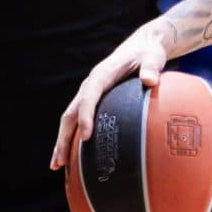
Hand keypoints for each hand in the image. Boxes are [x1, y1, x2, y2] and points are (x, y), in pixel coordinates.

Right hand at [51, 20, 173, 171]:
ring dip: (62, 142)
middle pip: (71, 113)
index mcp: (102, 74)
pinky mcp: (94, 100)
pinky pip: (79, 120)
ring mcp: (89, 93)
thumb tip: (150, 80)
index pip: (89, 97)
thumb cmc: (150, 52)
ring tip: (57, 166)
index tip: (87, 137)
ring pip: (70, 119)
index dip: (86, 116)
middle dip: (64, 137)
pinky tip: (73, 158)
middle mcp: (90, 85)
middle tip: (60, 162)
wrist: (142, 46)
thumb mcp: (153, 55)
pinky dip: (73, 138)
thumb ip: (151, 67)